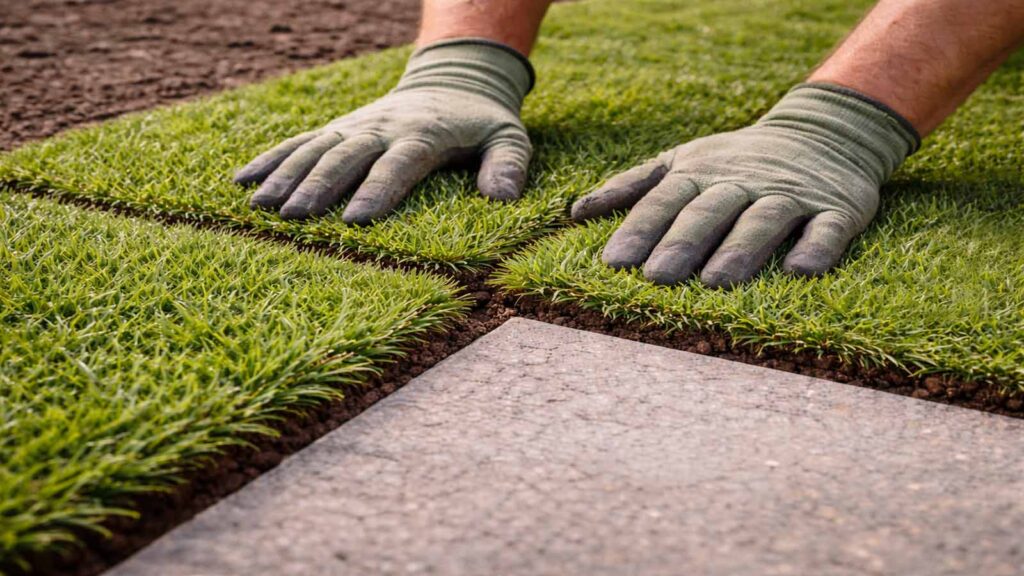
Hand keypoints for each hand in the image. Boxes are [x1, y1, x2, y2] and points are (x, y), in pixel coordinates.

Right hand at [235, 39, 533, 223]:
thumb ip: (510, 165)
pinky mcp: (338, 129)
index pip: (399, 163)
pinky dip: (271, 159)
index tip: (357, 220)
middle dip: (319, 185)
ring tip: (260, 206)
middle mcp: (383, 128)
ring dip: (286, 175)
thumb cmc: (484, 122)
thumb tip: (504, 198)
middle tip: (293, 216)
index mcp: (424, 134)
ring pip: (315, 148)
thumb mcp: (510, 138)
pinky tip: (241, 181)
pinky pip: (300, 141)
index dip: (378, 189)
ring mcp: (356, 127)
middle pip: (347, 156)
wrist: (454, 79)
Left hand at [571, 83, 918, 287]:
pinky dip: (817, 246)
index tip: (615, 263)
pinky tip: (801, 271)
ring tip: (718, 281)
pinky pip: (828, 227)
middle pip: (709, 211)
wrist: (825, 130)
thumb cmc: (736, 160)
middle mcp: (743, 182)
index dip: (640, 230)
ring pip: (764, 219)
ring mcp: (791, 194)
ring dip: (740, 249)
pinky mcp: (837, 208)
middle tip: (657, 279)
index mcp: (701, 173)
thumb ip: (632, 187)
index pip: (665, 201)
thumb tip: (574, 213)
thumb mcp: (681, 162)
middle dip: (682, 243)